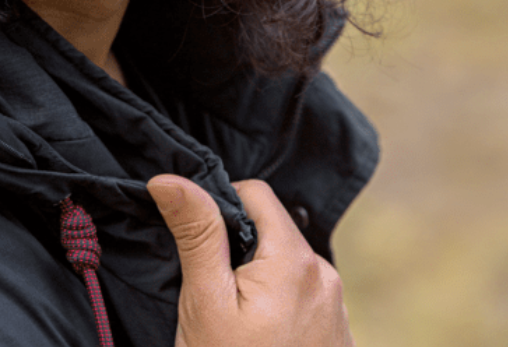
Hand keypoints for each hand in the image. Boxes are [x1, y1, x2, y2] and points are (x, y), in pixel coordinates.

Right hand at [147, 175, 353, 346]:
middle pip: (271, 230)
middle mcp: (326, 278)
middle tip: (210, 292)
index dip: (220, 205)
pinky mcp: (338, 340)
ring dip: (256, 278)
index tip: (198, 244)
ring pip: (284, 266)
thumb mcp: (205, 301)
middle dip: (237, 248)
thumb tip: (169, 177)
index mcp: (296, 260)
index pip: (256, 194)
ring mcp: (337, 312)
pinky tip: (256, 343)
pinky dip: (276, 306)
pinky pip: (301, 299)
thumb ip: (196, 231)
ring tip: (232, 324)